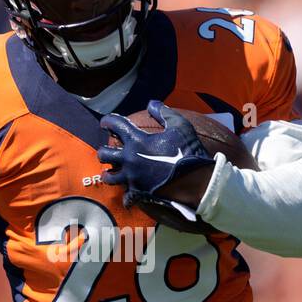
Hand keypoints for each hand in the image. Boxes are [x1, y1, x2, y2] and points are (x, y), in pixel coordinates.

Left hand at [97, 99, 212, 208]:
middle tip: (108, 149)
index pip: (115, 125)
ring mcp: (133, 178)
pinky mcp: (139, 193)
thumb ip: (164, 113)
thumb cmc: (188, 151)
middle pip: (104, 154)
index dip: (108, 121)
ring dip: (108, 174)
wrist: (196, 181)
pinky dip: (126, 196)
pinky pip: (126, 197)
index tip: (106, 123)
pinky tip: (128, 195)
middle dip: (104, 150)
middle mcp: (129, 159)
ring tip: (109, 172)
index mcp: (136, 141)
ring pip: (109, 177)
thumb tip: (151, 104)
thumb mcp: (180, 126)